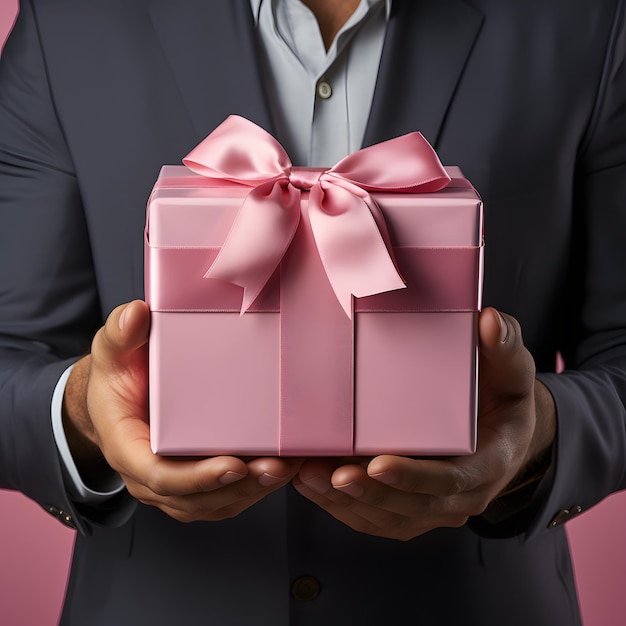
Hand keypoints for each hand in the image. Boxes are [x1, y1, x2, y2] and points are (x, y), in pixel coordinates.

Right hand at [63, 300, 300, 521]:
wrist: (121, 397)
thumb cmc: (119, 376)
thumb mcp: (113, 351)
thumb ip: (121, 333)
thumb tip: (136, 313)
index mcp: (127, 448)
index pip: (159, 476)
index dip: (196, 478)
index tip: (233, 465)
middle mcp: (149, 476)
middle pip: (195, 499)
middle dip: (238, 487)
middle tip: (276, 467)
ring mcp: (174, 485)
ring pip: (214, 504)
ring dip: (253, 492)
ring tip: (287, 469)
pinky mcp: (195, 483)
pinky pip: (224, 499)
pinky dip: (253, 490)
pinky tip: (282, 471)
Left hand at [293, 307, 555, 539]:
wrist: (503, 428)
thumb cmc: (503, 393)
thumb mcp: (512, 367)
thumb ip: (504, 344)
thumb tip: (488, 320)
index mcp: (491, 462)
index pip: (451, 479)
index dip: (414, 476)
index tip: (376, 465)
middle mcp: (465, 494)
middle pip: (413, 506)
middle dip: (369, 493)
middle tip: (328, 474)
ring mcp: (437, 506)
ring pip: (389, 518)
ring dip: (346, 503)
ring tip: (308, 478)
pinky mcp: (414, 509)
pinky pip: (378, 519)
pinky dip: (342, 507)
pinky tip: (311, 485)